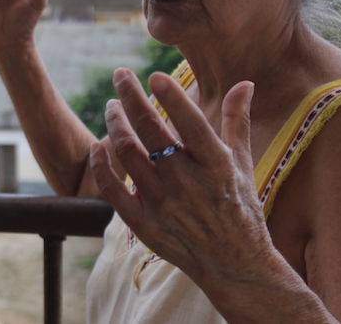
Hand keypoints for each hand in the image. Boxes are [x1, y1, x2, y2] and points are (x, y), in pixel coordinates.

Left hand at [89, 69, 272, 286]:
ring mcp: (163, 203)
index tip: (153, 75)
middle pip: (150, 131)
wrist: (236, 266)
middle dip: (131, 97)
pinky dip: (101, 167)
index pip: (191, 123)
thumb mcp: (243, 164)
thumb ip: (237, 121)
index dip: (172, 97)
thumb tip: (244, 83)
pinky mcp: (144, 223)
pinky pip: (113, 191)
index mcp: (216, 166)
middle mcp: (188, 183)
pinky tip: (96, 146)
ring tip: (111, 105)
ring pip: (128, 153)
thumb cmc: (241, 209)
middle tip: (120, 75)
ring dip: (115, 124)